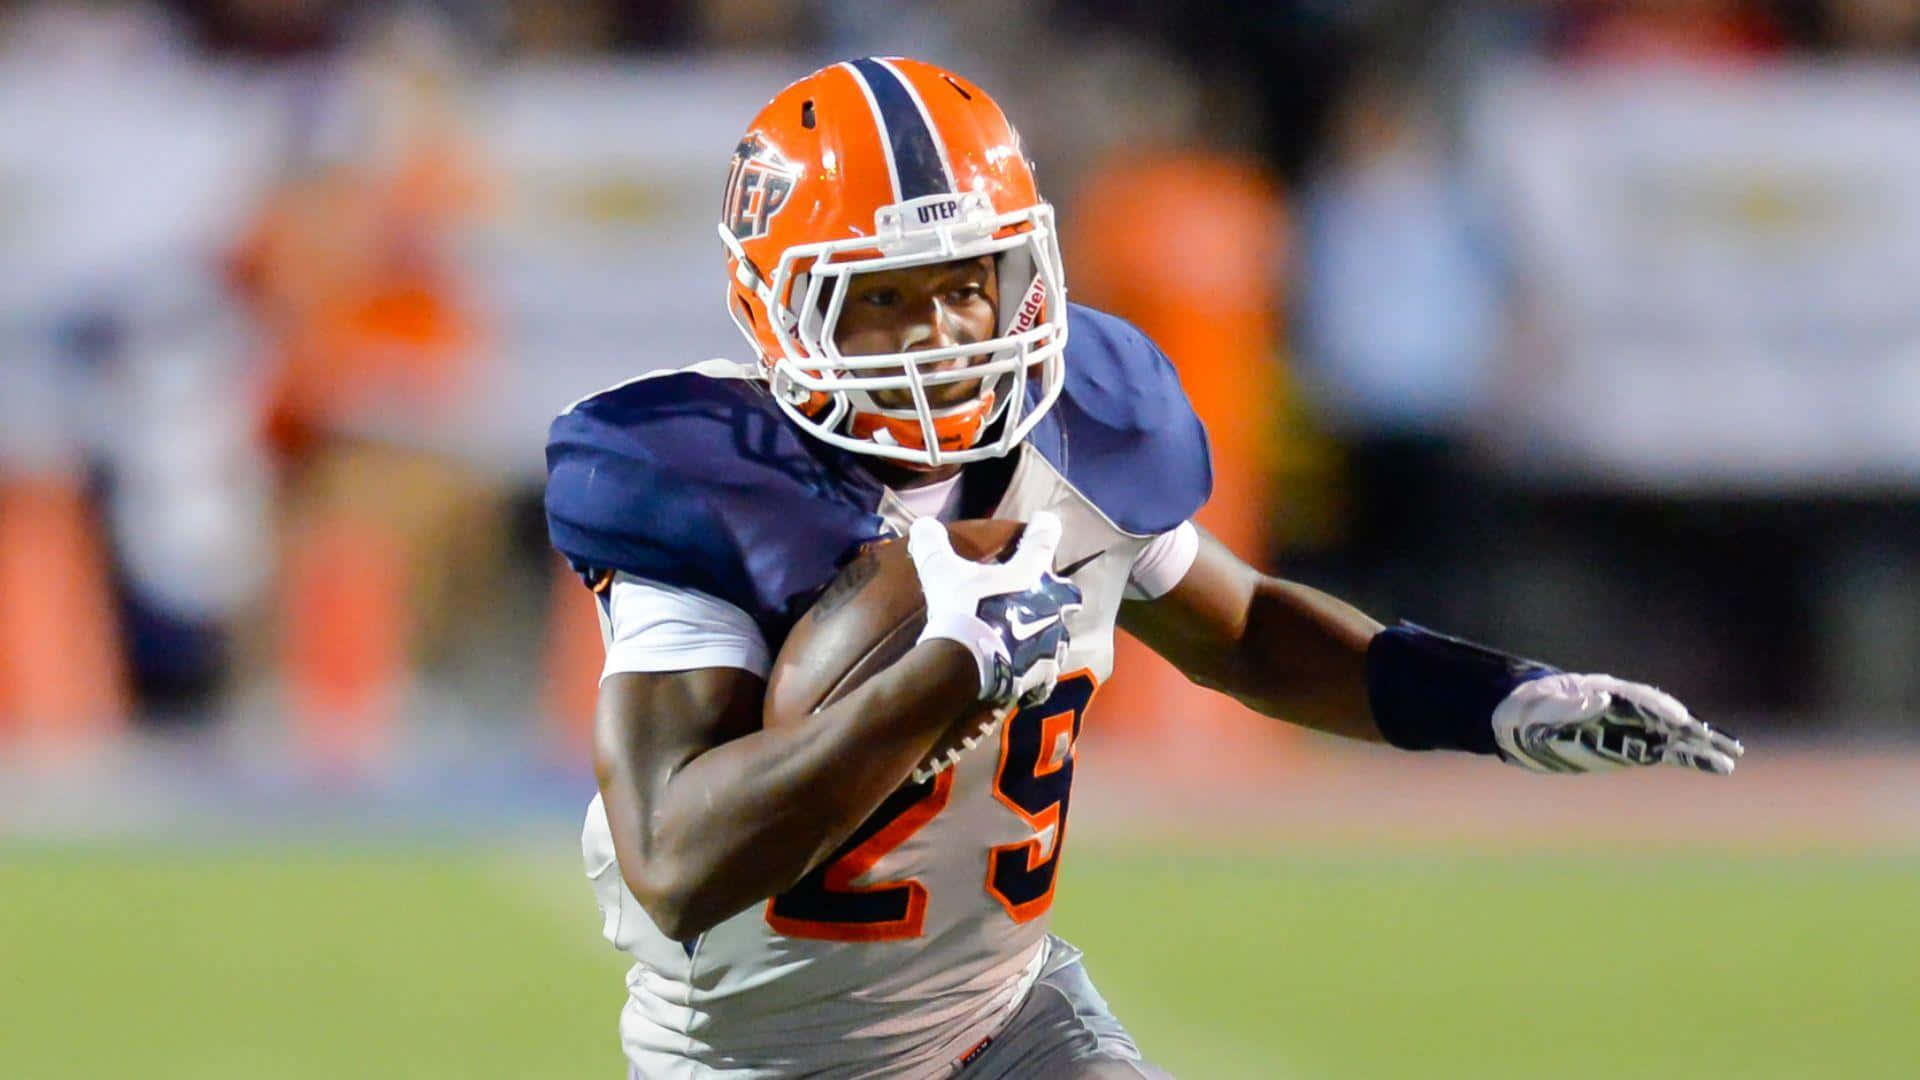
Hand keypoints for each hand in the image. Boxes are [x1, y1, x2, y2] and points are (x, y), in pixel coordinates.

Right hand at [909, 511, 1082, 708]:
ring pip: (1058, 634)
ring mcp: (1051, 641)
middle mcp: (1051, 606)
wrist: (966, 663)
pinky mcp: (1044, 673)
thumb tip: (922, 524)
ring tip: (1032, 639)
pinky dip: (1038, 673)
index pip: (1044, 541)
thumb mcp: (940, 571)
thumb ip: (933, 545)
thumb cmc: (961, 609)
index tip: (1046, 520)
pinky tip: (1029, 676)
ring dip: (1047, 633)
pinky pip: (1046, 673)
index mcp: (1030, 575)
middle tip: (1039, 594)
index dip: (1045, 528)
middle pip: (1064, 593)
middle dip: (1054, 592)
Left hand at [1492, 673, 1743, 774]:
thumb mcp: (1540, 706)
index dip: (1658, 708)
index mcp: (1602, 692)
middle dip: (1692, 729)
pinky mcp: (1632, 746)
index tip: (1678, 719)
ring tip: (1731, 758)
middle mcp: (1623, 707)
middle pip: (1664, 716)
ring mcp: (1630, 726)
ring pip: (1672, 735)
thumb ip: (1568, 705)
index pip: (1637, 699)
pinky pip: (1666, 751)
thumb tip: (1601, 698)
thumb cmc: (1527, 710)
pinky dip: (1689, 758)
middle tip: (1724, 743)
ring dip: (1700, 745)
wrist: (1519, 721)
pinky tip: (1716, 765)